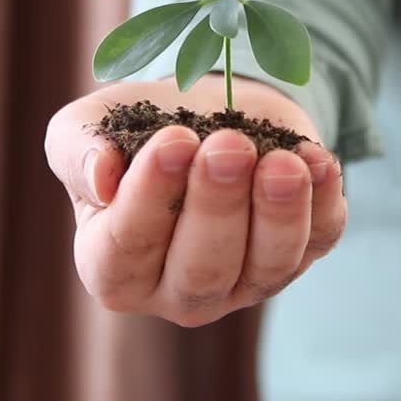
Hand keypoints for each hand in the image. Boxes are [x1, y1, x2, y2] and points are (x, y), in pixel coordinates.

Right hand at [45, 75, 345, 326]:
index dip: (149, 197)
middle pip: (201, 268)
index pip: (126, 248)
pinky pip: (319, 240)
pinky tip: (318, 162)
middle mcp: (177, 290)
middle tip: (228, 146)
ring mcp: (244, 283)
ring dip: (279, 213)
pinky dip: (323, 202)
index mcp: (113, 267)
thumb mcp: (91, 124)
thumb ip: (77, 149)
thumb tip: (101, 177)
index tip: (172, 141)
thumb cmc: (141, 127)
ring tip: (284, 162)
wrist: (210, 111)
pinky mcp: (302, 257)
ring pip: (267, 267)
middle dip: (217, 206)